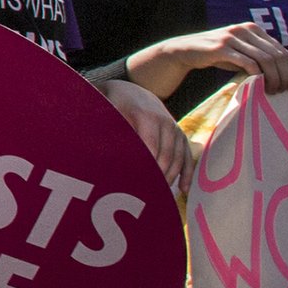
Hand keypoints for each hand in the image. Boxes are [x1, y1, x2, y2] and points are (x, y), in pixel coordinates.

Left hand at [104, 77, 195, 193]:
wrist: (132, 92)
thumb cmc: (114, 106)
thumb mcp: (108, 111)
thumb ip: (107, 129)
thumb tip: (101, 149)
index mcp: (145, 117)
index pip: (149, 147)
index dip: (146, 166)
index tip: (137, 184)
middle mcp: (165, 122)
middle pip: (166, 156)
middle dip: (158, 176)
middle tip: (148, 195)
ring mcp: (175, 129)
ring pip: (178, 158)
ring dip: (171, 177)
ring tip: (160, 195)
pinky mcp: (181, 135)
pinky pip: (187, 157)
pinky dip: (186, 173)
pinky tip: (183, 190)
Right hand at [136, 21, 287, 96]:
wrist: (185, 50)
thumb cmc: (217, 55)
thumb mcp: (240, 51)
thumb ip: (258, 55)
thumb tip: (284, 73)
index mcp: (253, 28)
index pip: (281, 50)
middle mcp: (245, 29)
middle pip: (276, 55)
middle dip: (284, 76)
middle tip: (284, 91)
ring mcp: (233, 37)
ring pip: (265, 59)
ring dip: (273, 78)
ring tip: (273, 90)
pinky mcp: (221, 48)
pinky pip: (248, 62)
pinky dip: (257, 75)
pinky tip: (257, 85)